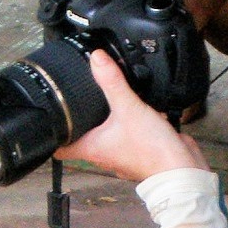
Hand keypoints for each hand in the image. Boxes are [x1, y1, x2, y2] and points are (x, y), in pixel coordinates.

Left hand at [55, 51, 207, 181]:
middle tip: (70, 102)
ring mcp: (121, 152)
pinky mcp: (139, 148)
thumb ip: (112, 82)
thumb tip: (97, 59)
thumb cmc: (152, 151)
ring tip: (99, 100)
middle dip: (77, 121)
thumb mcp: (128, 109)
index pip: (59, 148)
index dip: (49, 136)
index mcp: (92, 149)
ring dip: (103, 121)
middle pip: (81, 138)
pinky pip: (127, 133)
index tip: (45, 121)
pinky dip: (127, 121)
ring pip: (105, 135)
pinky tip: (132, 107)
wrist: (182, 169)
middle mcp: (103, 153)